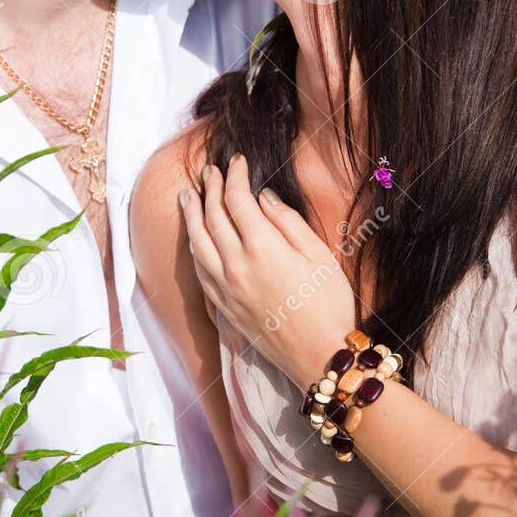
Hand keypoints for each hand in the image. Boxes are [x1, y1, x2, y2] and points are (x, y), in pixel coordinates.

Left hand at [181, 153, 355, 385]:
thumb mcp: (319, 254)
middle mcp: (235, 265)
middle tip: (209, 171)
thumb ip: (287, 221)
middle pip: (212, 217)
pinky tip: (195, 239)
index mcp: (262, 247)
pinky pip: (199, 271)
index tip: (236, 161)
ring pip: (197, 243)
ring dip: (191, 215)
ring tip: (187, 196)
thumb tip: (263, 197)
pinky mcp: (224, 307)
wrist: (320, 356)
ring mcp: (225, 288)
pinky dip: (194, 248)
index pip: (236, 200)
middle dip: (209, 189)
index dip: (234, 176)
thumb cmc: (329, 303)